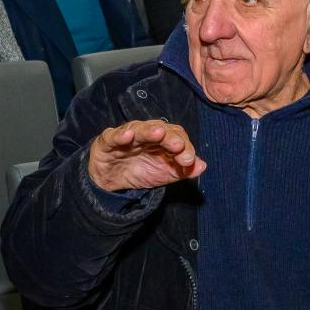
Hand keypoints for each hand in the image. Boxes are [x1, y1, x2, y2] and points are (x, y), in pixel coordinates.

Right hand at [86, 119, 205, 192]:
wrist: (111, 180)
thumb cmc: (140, 170)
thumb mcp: (164, 174)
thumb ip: (183, 170)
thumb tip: (202, 165)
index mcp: (161, 140)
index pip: (176, 136)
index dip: (184, 146)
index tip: (189, 161)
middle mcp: (146, 134)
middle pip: (160, 130)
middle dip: (170, 137)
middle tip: (178, 146)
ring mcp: (126, 137)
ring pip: (138, 129)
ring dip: (149, 131)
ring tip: (158, 133)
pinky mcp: (107, 142)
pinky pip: (112, 136)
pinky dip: (119, 135)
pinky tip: (127, 136)